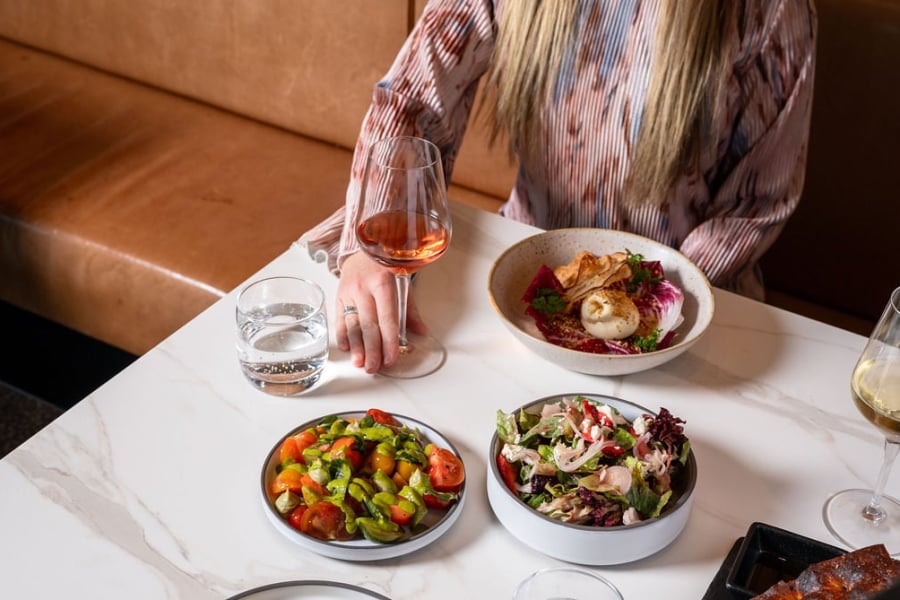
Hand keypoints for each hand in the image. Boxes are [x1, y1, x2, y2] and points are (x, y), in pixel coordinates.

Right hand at [335, 252, 426, 372]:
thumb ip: (410, 310)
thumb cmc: (387, 266)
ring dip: (356, 347)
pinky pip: (339, 318)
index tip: (390, 358)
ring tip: (359, 363)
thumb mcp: (403, 283)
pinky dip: (342, 335)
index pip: (387, 319)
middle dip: (371, 350)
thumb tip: (421, 332)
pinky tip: (347, 348)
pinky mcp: (338, 295)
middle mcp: (364, 288)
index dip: (389, 341)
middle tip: (373, 368)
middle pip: (368, 325)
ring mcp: (348, 291)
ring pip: (352, 324)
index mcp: (384, 284)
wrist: (366, 247)